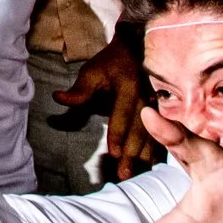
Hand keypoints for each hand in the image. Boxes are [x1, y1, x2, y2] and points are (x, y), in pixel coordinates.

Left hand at [57, 38, 159, 178]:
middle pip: (140, 128)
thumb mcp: (93, 71)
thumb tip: (58, 97)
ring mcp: (158, 105)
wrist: (138, 49)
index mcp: (129, 85)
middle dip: (132, 152)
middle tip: (123, 173)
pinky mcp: (164, 111)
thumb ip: (79, 89)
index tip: (114, 152)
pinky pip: (162, 133)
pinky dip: (156, 150)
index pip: (123, 112)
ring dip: (145, 155)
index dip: (118, 132)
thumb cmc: (112, 63)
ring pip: (154, 133)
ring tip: (135, 174)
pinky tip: (150, 166)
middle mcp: (147, 96)